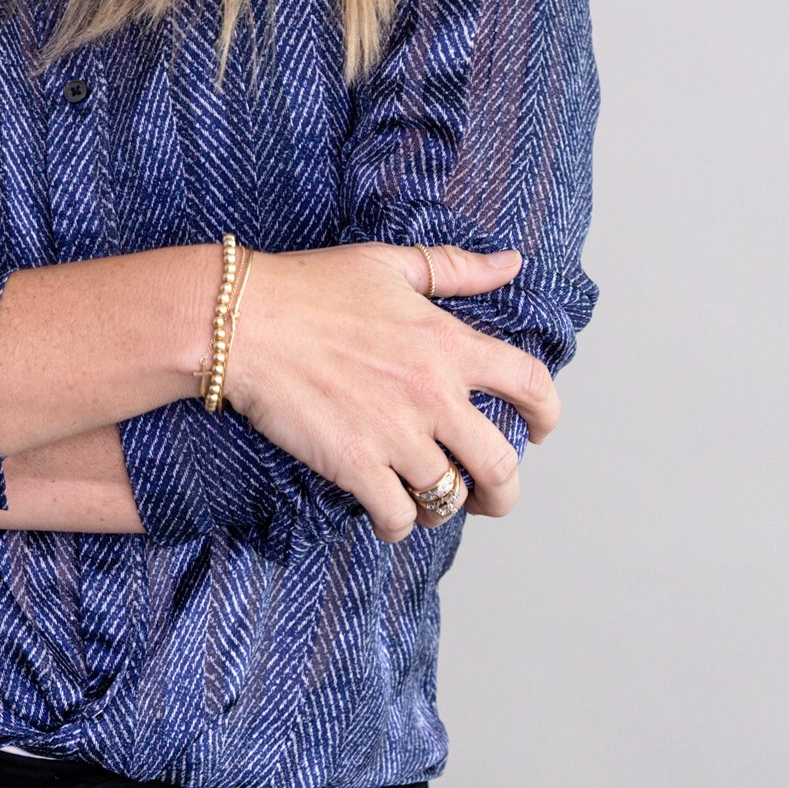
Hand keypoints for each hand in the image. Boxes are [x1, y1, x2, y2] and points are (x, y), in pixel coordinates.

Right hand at [222, 244, 558, 543]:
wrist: (241, 321)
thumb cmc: (310, 287)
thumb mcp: (390, 264)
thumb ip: (456, 268)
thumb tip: (511, 263)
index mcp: (448, 344)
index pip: (530, 384)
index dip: (547, 414)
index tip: (540, 430)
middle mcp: (433, 394)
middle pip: (501, 464)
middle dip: (505, 492)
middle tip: (492, 497)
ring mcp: (395, 435)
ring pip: (450, 498)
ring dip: (445, 509)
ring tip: (430, 503)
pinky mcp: (354, 465)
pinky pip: (398, 516)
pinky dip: (399, 524)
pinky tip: (389, 514)